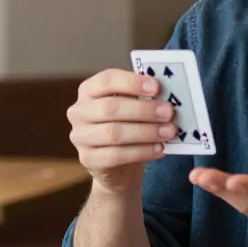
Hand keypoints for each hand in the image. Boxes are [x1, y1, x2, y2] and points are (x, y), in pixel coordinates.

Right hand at [68, 69, 176, 193]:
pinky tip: (159, 149)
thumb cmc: (127, 127)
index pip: (106, 80)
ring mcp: (80, 137)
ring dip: (146, 132)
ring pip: (114, 133)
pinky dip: (141, 152)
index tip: (157, 87)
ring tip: (169, 132)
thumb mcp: (132, 108)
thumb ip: (143, 98)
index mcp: (89, 90)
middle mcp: (79, 112)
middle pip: (110, 108)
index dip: (132, 82)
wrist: (118, 166)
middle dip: (143, 110)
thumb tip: (167, 95)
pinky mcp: (88, 160)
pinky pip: (116, 155)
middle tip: (168, 112)